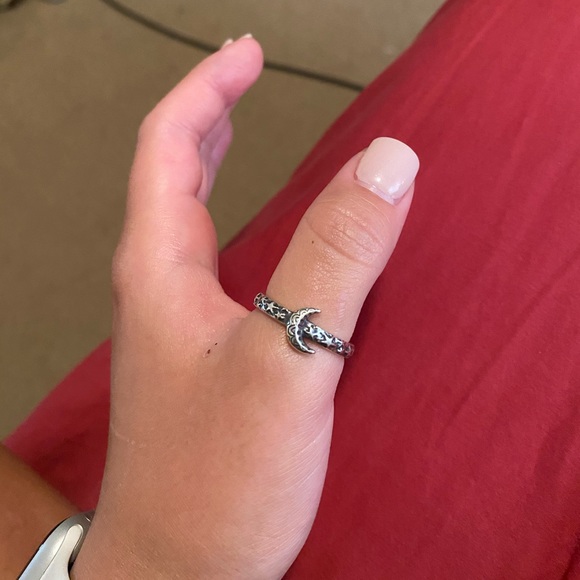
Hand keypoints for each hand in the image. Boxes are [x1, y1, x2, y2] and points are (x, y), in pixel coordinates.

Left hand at [73, 37, 417, 578]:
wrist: (177, 570)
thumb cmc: (218, 481)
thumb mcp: (288, 361)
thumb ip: (337, 260)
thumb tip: (389, 163)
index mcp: (160, 272)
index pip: (167, 148)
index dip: (206, 91)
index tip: (246, 53)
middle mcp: (158, 289)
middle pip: (169, 177)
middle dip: (206, 116)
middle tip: (243, 76)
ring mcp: (174, 323)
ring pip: (186, 220)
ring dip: (211, 166)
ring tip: (236, 129)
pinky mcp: (198, 354)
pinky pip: (211, 264)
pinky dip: (233, 223)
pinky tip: (253, 233)